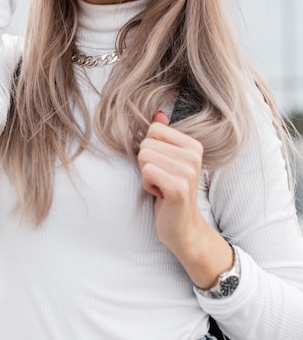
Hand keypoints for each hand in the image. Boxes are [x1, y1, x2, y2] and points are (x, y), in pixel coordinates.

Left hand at [138, 111, 232, 288]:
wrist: (182, 227)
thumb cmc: (170, 190)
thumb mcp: (168, 160)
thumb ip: (164, 136)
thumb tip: (158, 113)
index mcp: (193, 145)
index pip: (154, 129)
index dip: (150, 149)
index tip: (162, 166)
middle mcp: (194, 156)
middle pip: (146, 143)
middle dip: (146, 163)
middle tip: (161, 179)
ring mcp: (188, 172)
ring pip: (144, 156)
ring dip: (146, 175)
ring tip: (161, 186)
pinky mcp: (179, 188)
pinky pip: (147, 172)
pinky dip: (147, 185)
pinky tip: (160, 195)